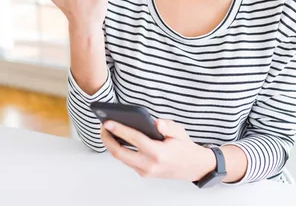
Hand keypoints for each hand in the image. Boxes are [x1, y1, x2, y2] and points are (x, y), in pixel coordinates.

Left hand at [100, 119, 214, 181]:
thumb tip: (156, 123)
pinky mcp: (143, 173)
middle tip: (102, 126)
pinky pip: (127, 161)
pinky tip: (116, 139)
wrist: (193, 167)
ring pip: (121, 158)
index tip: (108, 122)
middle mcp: (149, 164)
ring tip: (107, 131)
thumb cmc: (185, 148)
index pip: (134, 139)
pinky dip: (119, 150)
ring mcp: (145, 171)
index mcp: (158, 153)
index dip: (119, 129)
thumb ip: (168, 126)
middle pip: (120, 153)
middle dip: (108, 139)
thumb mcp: (180, 132)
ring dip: (111, 145)